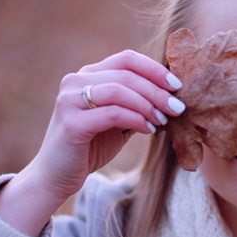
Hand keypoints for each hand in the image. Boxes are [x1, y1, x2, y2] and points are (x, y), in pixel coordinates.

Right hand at [0, 50, 184, 235]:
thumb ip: (136, 105)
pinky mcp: (71, 122)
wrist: (57, 176)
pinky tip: (149, 130)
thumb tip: (172, 96)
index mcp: (87, 76)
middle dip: (158, 90)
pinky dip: (136, 119)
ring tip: (164, 120)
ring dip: (148, 104)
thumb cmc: (91, 147)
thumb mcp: (118, 121)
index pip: (126, 59)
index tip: (177, 85)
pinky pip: (113, 113)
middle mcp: (75, 82)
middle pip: (126, 74)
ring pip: (120, 90)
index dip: (155, 69)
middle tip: (178, 107)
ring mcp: (70, 100)